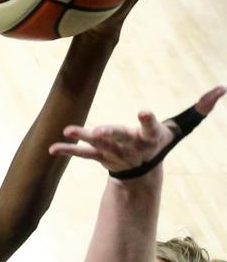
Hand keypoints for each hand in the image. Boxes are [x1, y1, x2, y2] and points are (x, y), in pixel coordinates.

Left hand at [49, 86, 224, 172]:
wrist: (141, 173)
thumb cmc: (159, 143)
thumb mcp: (180, 128)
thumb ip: (200, 108)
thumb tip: (223, 88)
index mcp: (150, 137)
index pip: (151, 127)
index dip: (147, 120)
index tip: (143, 111)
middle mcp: (130, 145)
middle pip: (121, 137)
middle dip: (111, 132)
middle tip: (101, 129)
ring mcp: (113, 152)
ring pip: (97, 144)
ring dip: (83, 138)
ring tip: (68, 131)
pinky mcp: (98, 156)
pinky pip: (81, 155)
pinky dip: (67, 151)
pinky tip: (52, 148)